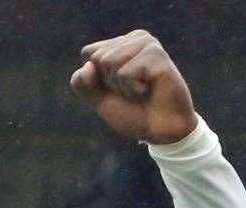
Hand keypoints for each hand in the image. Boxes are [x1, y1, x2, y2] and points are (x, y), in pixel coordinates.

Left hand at [70, 31, 197, 144]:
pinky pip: (126, 73)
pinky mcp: (157, 55)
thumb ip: (83, 83)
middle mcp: (136, 38)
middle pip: (98, 58)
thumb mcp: (99, 100)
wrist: (162, 131)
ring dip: (121, 87)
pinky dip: (132, 89)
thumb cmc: (133, 113)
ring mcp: (148, 44)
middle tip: (132, 92)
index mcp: (122, 44)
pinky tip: (150, 90)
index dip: (96, 79)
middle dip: (110, 83)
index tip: (118, 88)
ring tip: (141, 91)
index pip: (88, 53)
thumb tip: (87, 66)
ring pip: (110, 62)